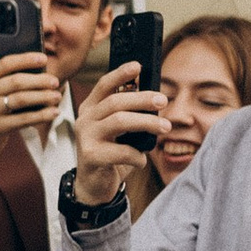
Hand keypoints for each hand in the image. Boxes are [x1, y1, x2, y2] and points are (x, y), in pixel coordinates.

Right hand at [0, 47, 61, 180]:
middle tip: (55, 81)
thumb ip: (5, 83)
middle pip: (16, 81)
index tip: (43, 59)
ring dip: (43, 97)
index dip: (26, 59)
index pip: (5, 63)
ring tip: (57, 96)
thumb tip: (40, 74)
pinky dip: (41, 115)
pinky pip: (24, 119)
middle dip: (39, 80)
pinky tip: (53, 112)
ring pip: (21, 99)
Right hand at [71, 63, 170, 206]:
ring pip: (119, 121)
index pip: (104, 85)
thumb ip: (129, 113)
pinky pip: (121, 151)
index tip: (138, 66)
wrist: (94, 185)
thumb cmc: (111, 153)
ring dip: (146, 123)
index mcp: (91, 108)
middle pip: (115, 101)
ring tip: (165, 127)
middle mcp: (84, 119)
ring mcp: (85, 138)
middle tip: (163, 100)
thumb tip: (154, 97)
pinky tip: (142, 160)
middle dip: (142, 99)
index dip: (121, 74)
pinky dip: (137, 156)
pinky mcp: (91, 156)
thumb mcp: (119, 130)